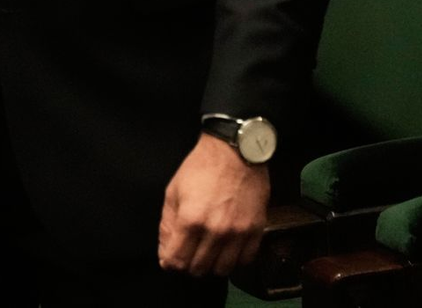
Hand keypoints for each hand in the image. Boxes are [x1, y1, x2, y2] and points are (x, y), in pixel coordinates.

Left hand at [158, 133, 269, 277]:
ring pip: (222, 270)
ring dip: (212, 265)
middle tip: (188, 252)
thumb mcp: (173, 190)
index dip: (170, 263)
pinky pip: (245, 262)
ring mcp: (238, 234)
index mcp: (190, 219)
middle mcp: (215, 231)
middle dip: (189, 265)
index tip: (170, 258)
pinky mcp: (256, 232)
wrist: (235, 151)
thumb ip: (167, 223)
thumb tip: (165, 251)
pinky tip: (227, 248)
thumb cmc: (200, 167)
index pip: (177, 261)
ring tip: (207, 251)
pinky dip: (234, 261)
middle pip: (199, 269)